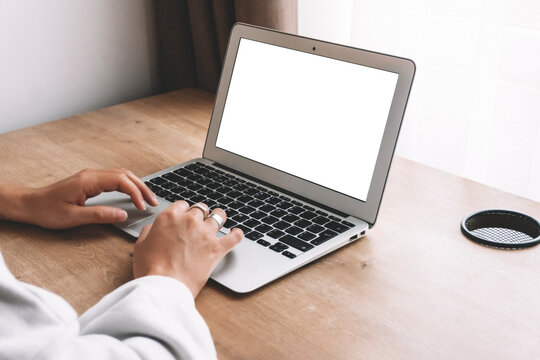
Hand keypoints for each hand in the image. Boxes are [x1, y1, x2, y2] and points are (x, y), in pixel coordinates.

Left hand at [1, 168, 157, 228]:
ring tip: (147, 199)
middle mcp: (92, 175)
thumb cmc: (47, 211)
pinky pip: (115, 179)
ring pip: (121, 175)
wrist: (30, 205)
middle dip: (142, 187)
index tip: (142, 206)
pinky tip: (132, 194)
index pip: (121, 181)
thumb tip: (122, 214)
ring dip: (136, 185)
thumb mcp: (73, 217)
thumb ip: (100, 215)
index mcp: (89, 181)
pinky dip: (128, 185)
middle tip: (153, 202)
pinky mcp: (90, 181)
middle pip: (125, 175)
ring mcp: (91, 176)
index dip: (136, 193)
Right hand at [133, 201, 242, 297]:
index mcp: (170, 217)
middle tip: (200, 221)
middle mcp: (189, 221)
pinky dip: (236, 235)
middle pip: (200, 209)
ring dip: (218, 218)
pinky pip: (234, 237)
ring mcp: (205, 233)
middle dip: (200, 215)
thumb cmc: (150, 269)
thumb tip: (153, 228)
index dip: (184, 210)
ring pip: (218, 216)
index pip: (182, 205)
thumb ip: (149, 231)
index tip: (185, 215)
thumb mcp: (141, 245)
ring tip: (219, 219)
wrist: (163, 286)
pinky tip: (237, 234)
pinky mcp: (217, 248)